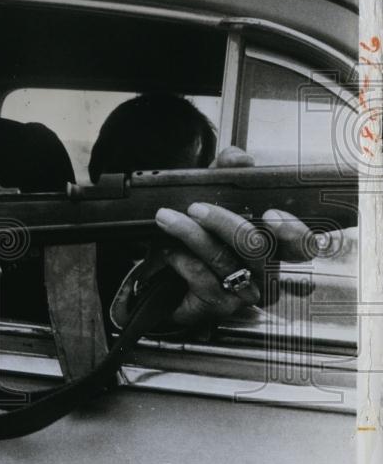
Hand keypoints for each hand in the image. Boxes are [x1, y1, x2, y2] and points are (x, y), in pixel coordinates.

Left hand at [152, 147, 327, 325]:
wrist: (162, 276)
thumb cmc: (195, 235)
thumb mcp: (209, 197)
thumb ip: (225, 173)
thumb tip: (239, 157)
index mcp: (272, 245)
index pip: (301, 243)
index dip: (292, 231)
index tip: (270, 213)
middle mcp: (264, 271)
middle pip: (258, 249)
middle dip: (225, 223)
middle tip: (196, 207)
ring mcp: (243, 291)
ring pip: (224, 260)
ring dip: (191, 235)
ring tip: (166, 218)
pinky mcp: (218, 306)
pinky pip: (203, 280)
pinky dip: (182, 260)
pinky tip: (169, 250)